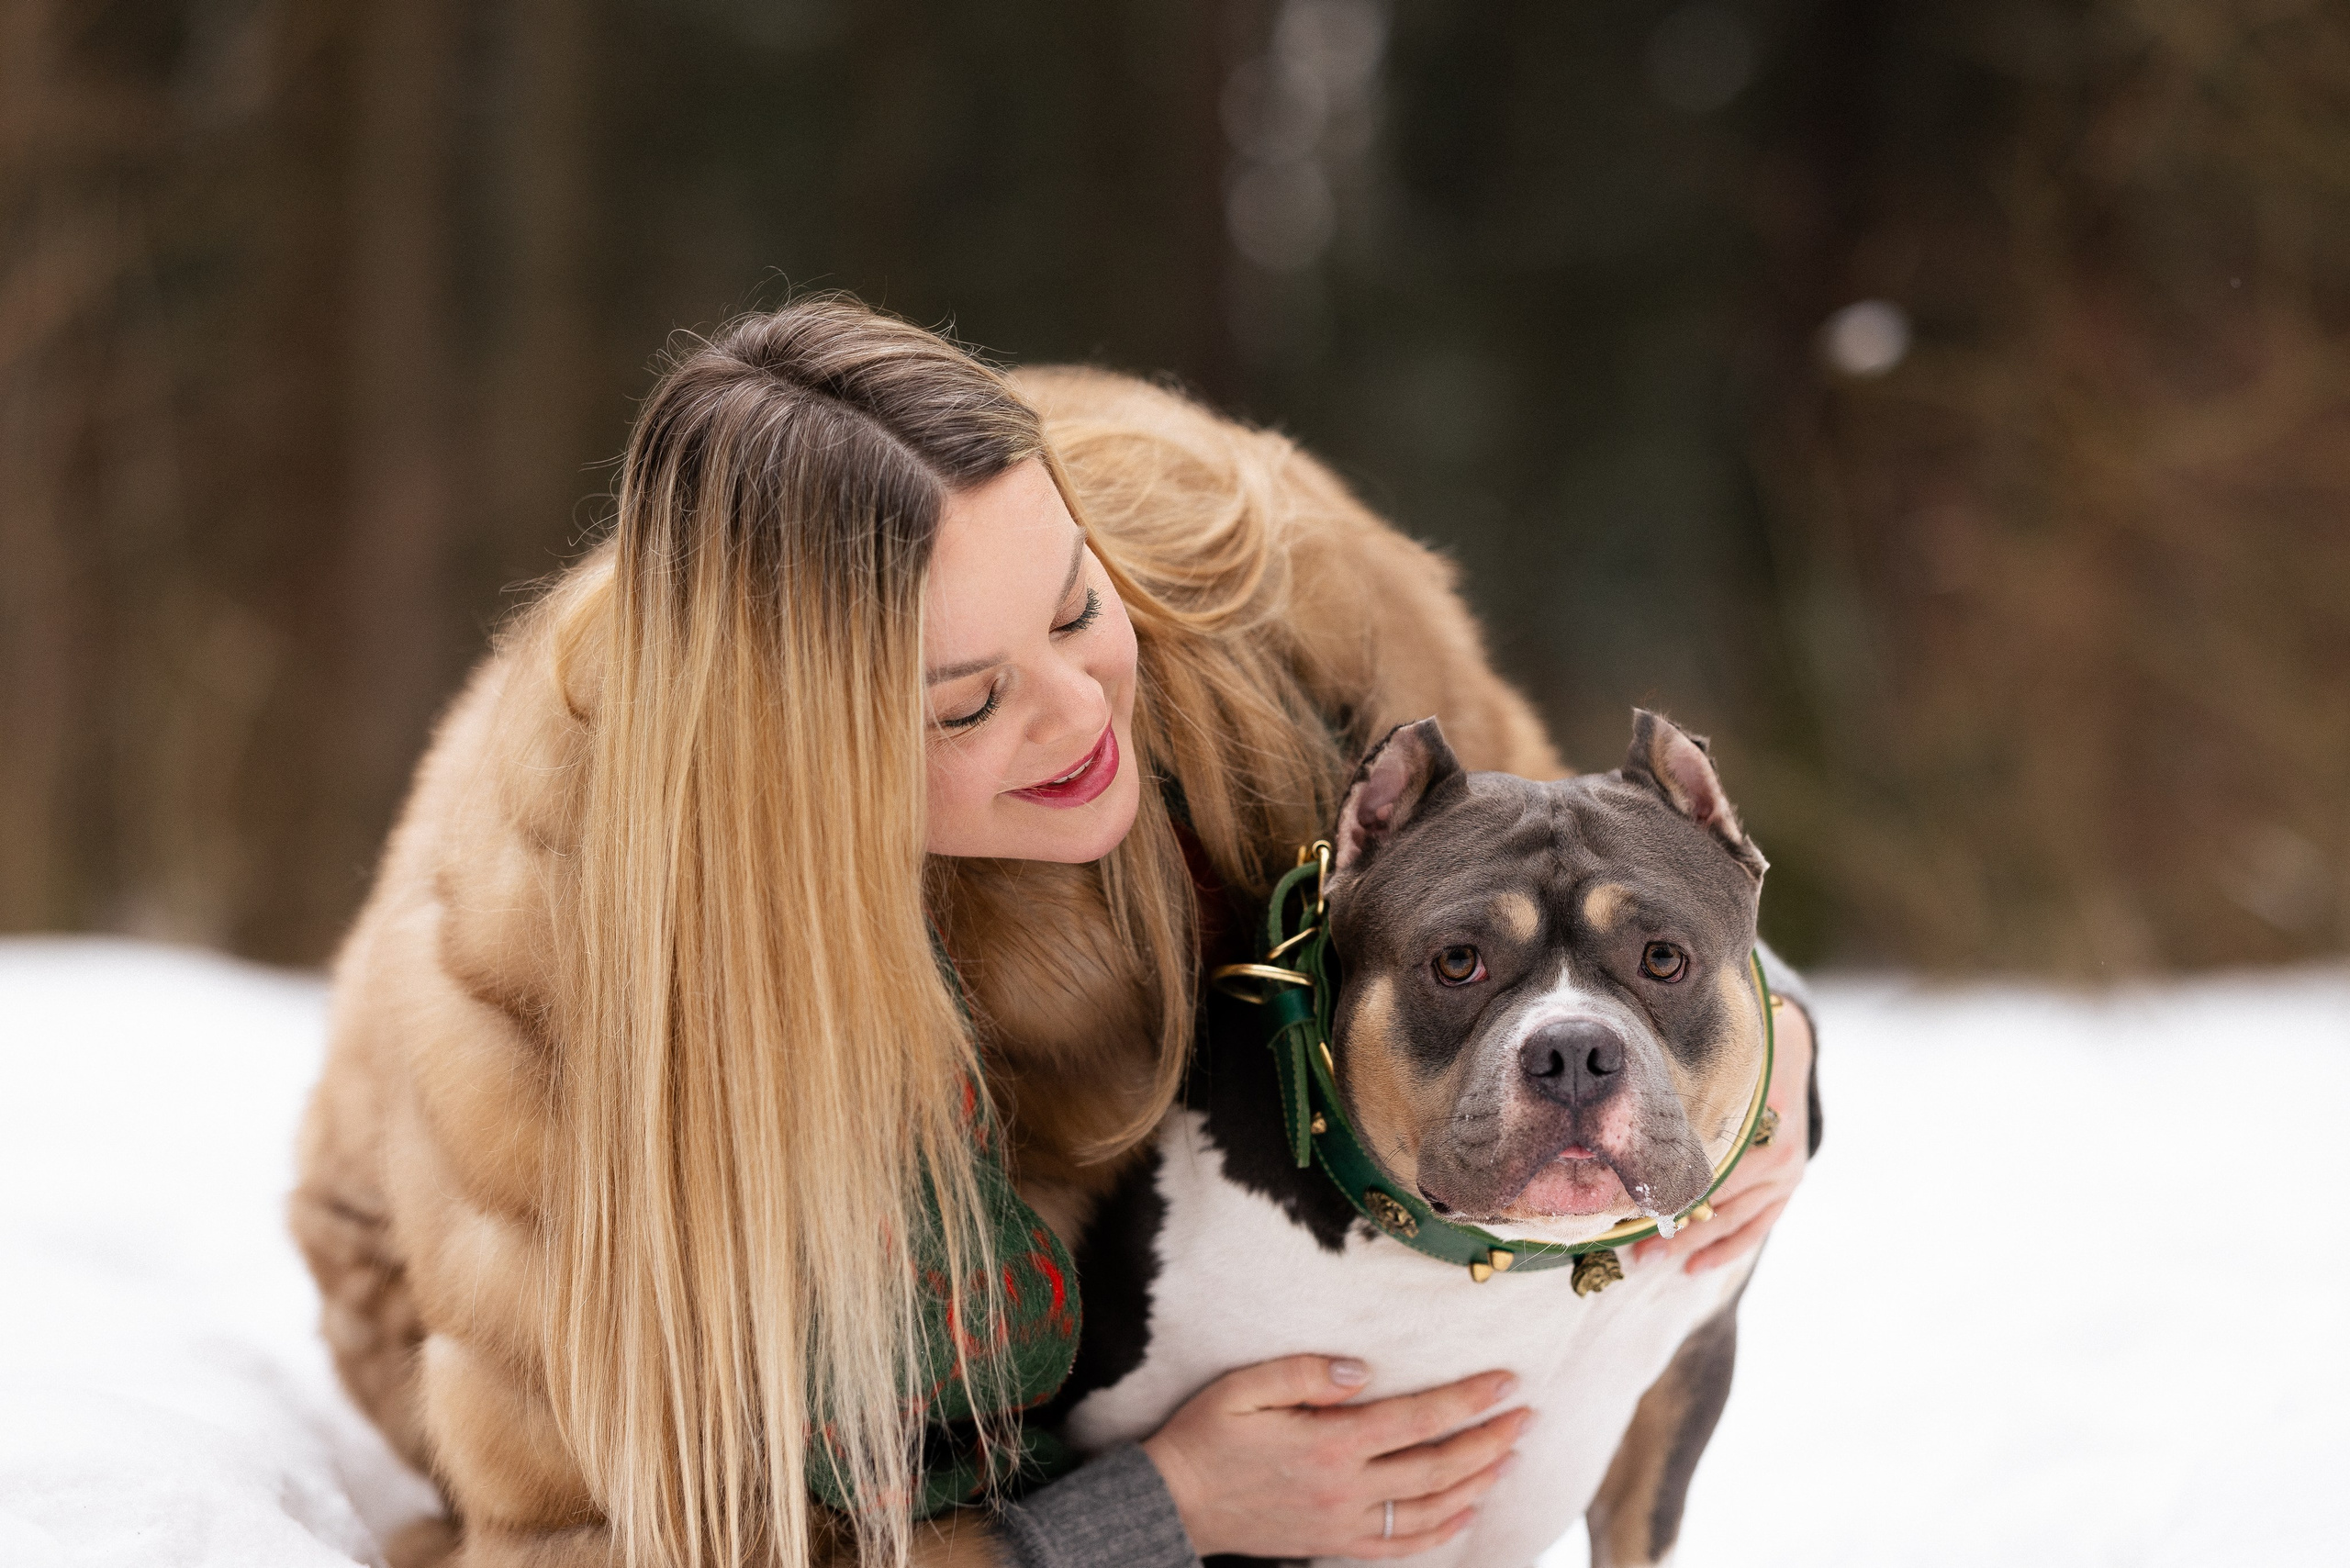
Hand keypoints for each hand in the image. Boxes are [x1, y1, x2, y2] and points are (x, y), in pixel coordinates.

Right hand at [1140, 1357, 1528, 1559]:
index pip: (1417, 1419)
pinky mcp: (1333, 1543)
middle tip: (1525, 1416)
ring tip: (1509, 1455)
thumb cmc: (1206, 1435)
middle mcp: (1346, 1488)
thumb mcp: (1244, 1387)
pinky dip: (1440, 1531)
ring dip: (1476, 1482)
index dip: (1466, 1400)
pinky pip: (1400, 1544)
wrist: (1175, 1501)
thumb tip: (1362, 1371)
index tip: (1505, 1381)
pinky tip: (1465, 1512)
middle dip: (1487, 1439)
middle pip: (1437, 1466)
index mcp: (1329, 1443)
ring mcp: (1343, 1522)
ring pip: (1429, 1508)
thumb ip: (1305, 1374)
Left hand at [1633, 996, 1813, 1275]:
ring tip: (1649, 1260)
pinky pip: (1756, 1227)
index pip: (1707, 1172)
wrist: (1789, 1047)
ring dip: (1690, 1245)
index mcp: (1758, 1119)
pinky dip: (1725, 1249)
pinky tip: (1694, 1267)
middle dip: (1672, 1230)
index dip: (1666, 1195)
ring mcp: (1788, 1172)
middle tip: (1631, 1253)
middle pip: (1715, 1202)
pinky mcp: (1789, 1184)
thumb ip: (1679, 1092)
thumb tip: (1616, 1116)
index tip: (1626, 1214)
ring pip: (1731, 1220)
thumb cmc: (1734, 1053)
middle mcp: (1778, 1150)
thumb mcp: (1710, 1065)